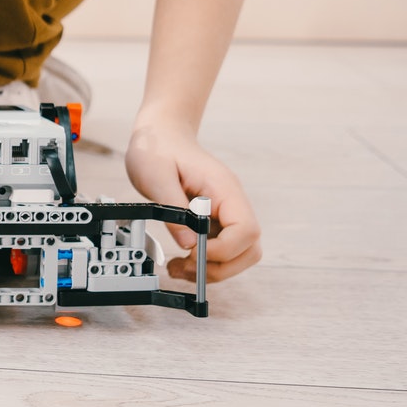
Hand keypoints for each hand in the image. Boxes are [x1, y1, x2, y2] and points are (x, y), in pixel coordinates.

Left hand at [125, 121, 261, 281]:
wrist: (160, 136)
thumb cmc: (158, 149)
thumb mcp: (155, 176)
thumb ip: (172, 209)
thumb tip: (188, 244)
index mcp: (224, 189)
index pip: (246, 230)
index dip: (223, 250)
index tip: (192, 252)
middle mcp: (232, 203)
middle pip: (250, 249)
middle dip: (220, 267)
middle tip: (186, 268)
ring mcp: (225, 213)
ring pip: (239, 255)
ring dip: (213, 270)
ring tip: (179, 268)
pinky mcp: (214, 221)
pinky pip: (221, 250)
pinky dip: (205, 263)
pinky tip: (181, 261)